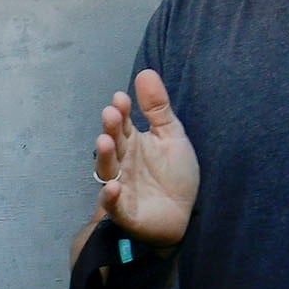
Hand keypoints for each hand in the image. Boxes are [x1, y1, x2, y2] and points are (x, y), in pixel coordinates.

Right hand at [93, 67, 199, 247]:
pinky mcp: (126, 213)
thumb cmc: (174, 175)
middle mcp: (123, 163)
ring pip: (108, 171)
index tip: (121, 98)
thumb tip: (145, 72)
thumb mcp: (171, 136)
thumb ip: (158, 108)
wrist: (183, 216)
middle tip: (111, 114)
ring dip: (105, 157)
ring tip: (105, 141)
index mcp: (133, 143)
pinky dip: (111, 198)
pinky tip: (113, 187)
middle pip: (114, 144)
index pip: (123, 124)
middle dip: (111, 129)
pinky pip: (115, 205)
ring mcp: (122, 187)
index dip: (121, 112)